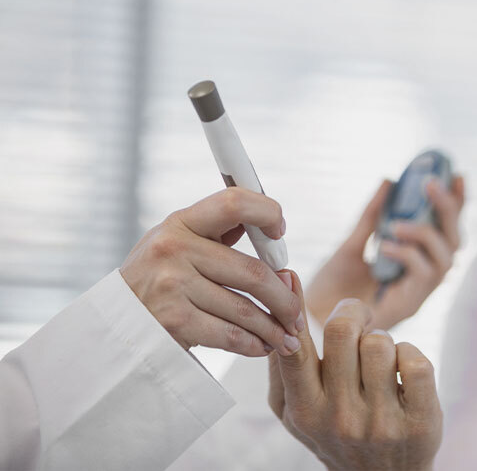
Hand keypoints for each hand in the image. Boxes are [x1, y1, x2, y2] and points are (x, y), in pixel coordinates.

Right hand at [120, 187, 303, 356]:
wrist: (108, 329)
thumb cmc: (151, 281)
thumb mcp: (172, 244)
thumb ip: (213, 233)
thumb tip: (264, 225)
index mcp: (180, 222)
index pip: (233, 203)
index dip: (267, 213)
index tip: (281, 233)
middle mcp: (174, 249)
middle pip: (252, 271)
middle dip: (283, 297)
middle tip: (296, 313)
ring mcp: (172, 286)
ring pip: (246, 309)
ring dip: (274, 327)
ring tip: (287, 336)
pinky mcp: (173, 322)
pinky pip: (231, 335)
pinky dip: (254, 344)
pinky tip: (263, 347)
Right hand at [269, 273, 441, 470]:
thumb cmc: (336, 433)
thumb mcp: (297, 413)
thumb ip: (282, 371)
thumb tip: (277, 315)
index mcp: (304, 410)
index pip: (293, 351)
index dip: (292, 307)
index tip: (289, 274)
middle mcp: (339, 418)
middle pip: (343, 330)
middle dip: (355, 313)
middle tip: (360, 321)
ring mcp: (380, 423)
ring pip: (381, 342)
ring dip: (384, 340)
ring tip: (381, 359)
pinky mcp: (420, 423)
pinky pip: (416, 360)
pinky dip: (411, 354)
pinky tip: (404, 371)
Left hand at [307, 175, 465, 329]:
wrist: (307, 324)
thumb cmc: (330, 290)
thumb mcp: (353, 245)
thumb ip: (373, 216)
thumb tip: (389, 181)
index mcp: (415, 263)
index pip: (446, 229)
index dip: (456, 203)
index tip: (456, 174)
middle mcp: (423, 279)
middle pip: (455, 242)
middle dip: (448, 209)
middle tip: (430, 184)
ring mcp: (418, 295)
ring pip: (446, 260)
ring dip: (425, 234)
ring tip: (395, 224)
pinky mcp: (408, 308)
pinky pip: (424, 277)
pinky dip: (408, 255)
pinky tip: (384, 246)